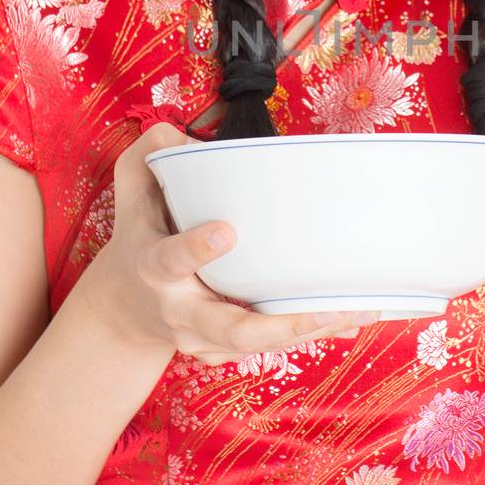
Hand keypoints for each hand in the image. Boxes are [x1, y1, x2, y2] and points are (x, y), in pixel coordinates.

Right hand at [86, 122, 378, 363]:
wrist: (125, 310)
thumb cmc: (139, 238)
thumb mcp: (131, 191)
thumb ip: (148, 156)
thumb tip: (180, 136)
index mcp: (154, 268)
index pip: (171, 260)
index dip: (197, 250)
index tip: (227, 232)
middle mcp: (181, 311)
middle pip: (231, 329)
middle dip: (281, 325)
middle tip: (326, 308)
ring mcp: (204, 338)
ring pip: (261, 343)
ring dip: (311, 330)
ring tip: (359, 310)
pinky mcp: (226, 349)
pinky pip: (271, 346)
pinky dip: (311, 334)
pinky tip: (351, 318)